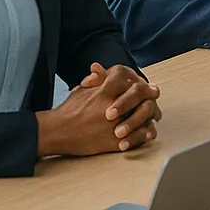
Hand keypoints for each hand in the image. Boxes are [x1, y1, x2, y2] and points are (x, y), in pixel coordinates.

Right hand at [36, 64, 160, 157]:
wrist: (56, 133)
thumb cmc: (69, 111)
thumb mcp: (81, 91)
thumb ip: (95, 79)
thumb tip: (99, 68)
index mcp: (103, 91)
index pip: (125, 76)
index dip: (134, 76)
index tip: (141, 80)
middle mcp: (111, 106)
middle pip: (140, 93)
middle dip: (149, 91)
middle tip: (154, 93)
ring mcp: (114, 124)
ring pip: (143, 114)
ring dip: (150, 112)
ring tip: (153, 114)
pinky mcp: (115, 141)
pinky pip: (138, 136)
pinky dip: (145, 132)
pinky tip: (148, 130)